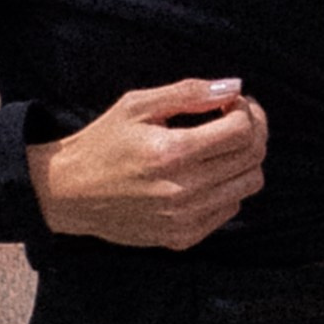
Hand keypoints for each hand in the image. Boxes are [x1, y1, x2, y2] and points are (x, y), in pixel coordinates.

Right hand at [27, 77, 267, 249]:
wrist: (69, 194)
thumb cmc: (103, 143)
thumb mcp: (138, 105)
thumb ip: (189, 93)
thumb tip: (235, 86)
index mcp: (173, 152)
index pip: (242, 131)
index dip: (247, 110)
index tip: (232, 103)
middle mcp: (184, 190)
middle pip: (252, 157)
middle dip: (253, 130)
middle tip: (233, 117)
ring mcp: (185, 219)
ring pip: (249, 184)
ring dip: (244, 159)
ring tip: (221, 144)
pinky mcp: (183, 237)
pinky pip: (230, 208)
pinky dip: (228, 186)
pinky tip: (205, 172)